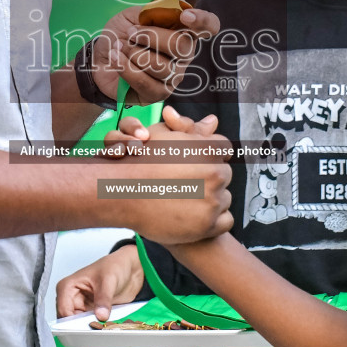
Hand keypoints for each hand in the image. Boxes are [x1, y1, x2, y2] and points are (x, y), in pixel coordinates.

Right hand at [56, 245, 143, 321]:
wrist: (130, 269)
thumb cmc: (115, 266)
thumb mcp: (109, 280)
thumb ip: (104, 299)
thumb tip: (100, 315)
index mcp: (68, 286)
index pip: (64, 310)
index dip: (72, 322)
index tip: (86, 327)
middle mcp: (72, 297)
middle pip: (69, 320)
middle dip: (81, 326)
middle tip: (97, 328)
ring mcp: (82, 306)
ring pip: (79, 325)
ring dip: (91, 327)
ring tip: (103, 327)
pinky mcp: (91, 312)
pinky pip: (90, 324)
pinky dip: (97, 326)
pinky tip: (106, 326)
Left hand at [87, 5, 219, 105]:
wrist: (99, 59)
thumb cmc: (121, 36)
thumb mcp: (133, 16)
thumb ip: (155, 10)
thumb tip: (181, 2)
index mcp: (183, 32)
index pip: (209, 26)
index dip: (203, 21)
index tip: (184, 16)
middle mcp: (184, 55)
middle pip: (181, 45)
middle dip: (150, 36)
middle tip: (130, 33)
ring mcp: (173, 76)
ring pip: (160, 65)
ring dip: (133, 53)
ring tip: (120, 48)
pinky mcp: (158, 94)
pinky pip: (145, 81)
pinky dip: (125, 67)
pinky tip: (116, 59)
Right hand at [109, 108, 233, 243]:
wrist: (120, 193)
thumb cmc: (138, 161)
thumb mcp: (163, 135)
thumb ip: (191, 127)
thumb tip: (213, 121)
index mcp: (209, 149)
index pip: (224, 150)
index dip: (209, 157)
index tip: (195, 164)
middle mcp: (215, 173)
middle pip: (224, 174)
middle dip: (209, 178)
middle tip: (185, 183)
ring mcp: (213, 200)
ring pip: (224, 198)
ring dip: (210, 199)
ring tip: (184, 200)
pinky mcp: (208, 225)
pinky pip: (226, 220)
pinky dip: (212, 221)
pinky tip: (192, 216)